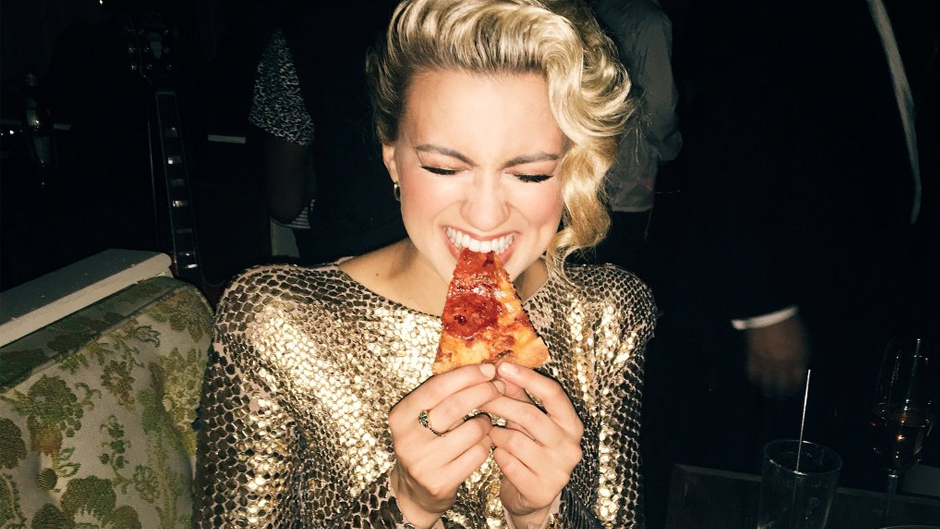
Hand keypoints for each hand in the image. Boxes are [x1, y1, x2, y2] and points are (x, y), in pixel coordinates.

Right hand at [388, 364, 504, 527]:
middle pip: (455, 406)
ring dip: (486, 422)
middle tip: (499, 385)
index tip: (487, 368)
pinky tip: (481, 442)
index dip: (466, 375)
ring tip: (483, 422)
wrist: (415, 491)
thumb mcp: (421, 417)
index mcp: (400, 416)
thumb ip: (442, 394)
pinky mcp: (441, 483)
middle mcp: (407, 440)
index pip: (436, 387)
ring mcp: (423, 464)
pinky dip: (486, 443)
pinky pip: (478, 453)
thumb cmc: (425, 443)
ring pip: (473, 430)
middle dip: (484, 391)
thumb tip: (481, 367)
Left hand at [480, 363, 582, 527]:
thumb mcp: (528, 421)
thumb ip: (519, 396)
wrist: (532, 497)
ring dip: (495, 433)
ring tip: (489, 431)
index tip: (502, 366)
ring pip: (514, 440)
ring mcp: (558, 471)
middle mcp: (570, 447)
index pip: (553, 393)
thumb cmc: (530, 450)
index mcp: (571, 424)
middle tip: (478, 395)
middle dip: (500, 402)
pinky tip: (496, 453)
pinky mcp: (541, 490)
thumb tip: (502, 370)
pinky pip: (508, 463)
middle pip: (529, 415)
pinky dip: (497, 455)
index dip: (527, 377)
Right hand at [745, 314, 810, 398]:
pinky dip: (754, 378)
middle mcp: (782, 366)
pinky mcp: (753, 358)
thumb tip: (797, 367)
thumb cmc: (791, 325)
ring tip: (767, 392)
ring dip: (767, 390)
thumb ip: (801, 357)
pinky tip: (755, 380)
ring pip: (766, 383)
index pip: (796, 382)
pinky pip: (752, 374)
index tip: (791, 391)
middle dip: (781, 393)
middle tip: (779, 396)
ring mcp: (766, 363)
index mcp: (797, 362)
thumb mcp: (803, 341)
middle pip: (781, 385)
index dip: (793, 388)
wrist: (770, 315)